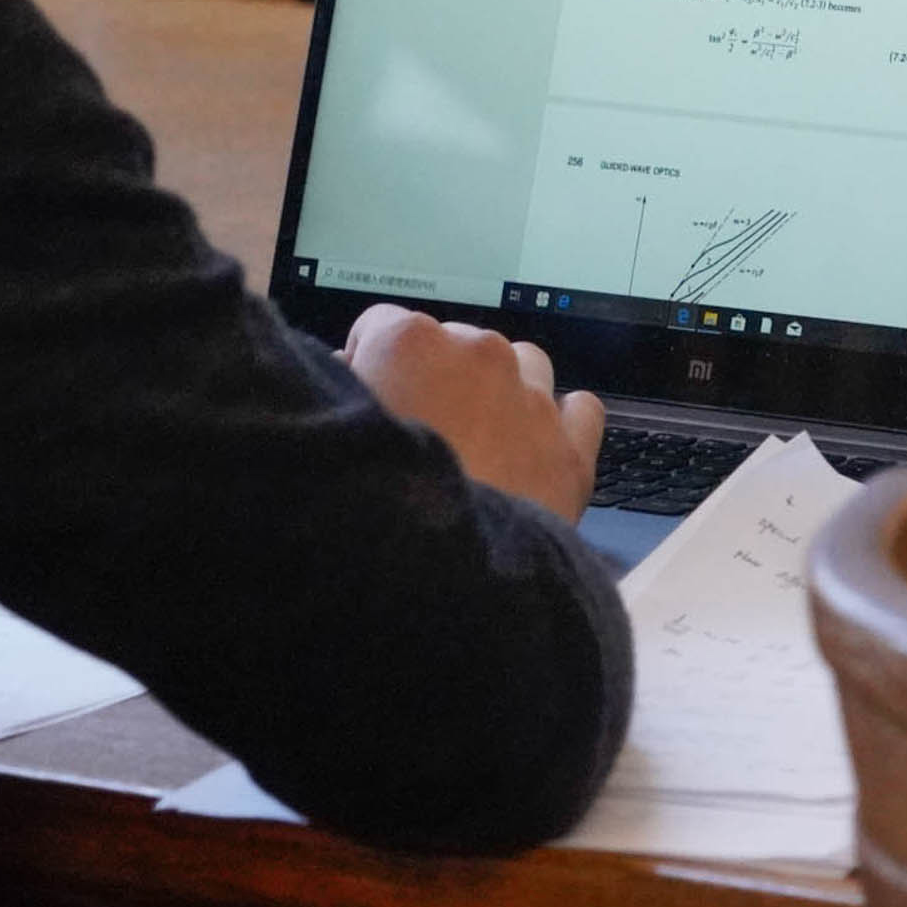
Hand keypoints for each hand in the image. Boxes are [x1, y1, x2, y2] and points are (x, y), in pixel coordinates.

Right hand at [341, 304, 603, 521]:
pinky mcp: (570, 449)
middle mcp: (477, 355)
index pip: (380, 325)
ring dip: (501, 391)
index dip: (365, 361)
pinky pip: (579, 408)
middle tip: (418, 433)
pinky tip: (536, 450)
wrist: (442, 582)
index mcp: (409, 344)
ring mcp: (532, 398)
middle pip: (456, 343)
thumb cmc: (372, 513)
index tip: (362, 394)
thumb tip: (341, 376)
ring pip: (523, 364)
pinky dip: (559, 423)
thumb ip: (334, 394)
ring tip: (478, 442)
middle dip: (437, 379)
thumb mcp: (327, 440)